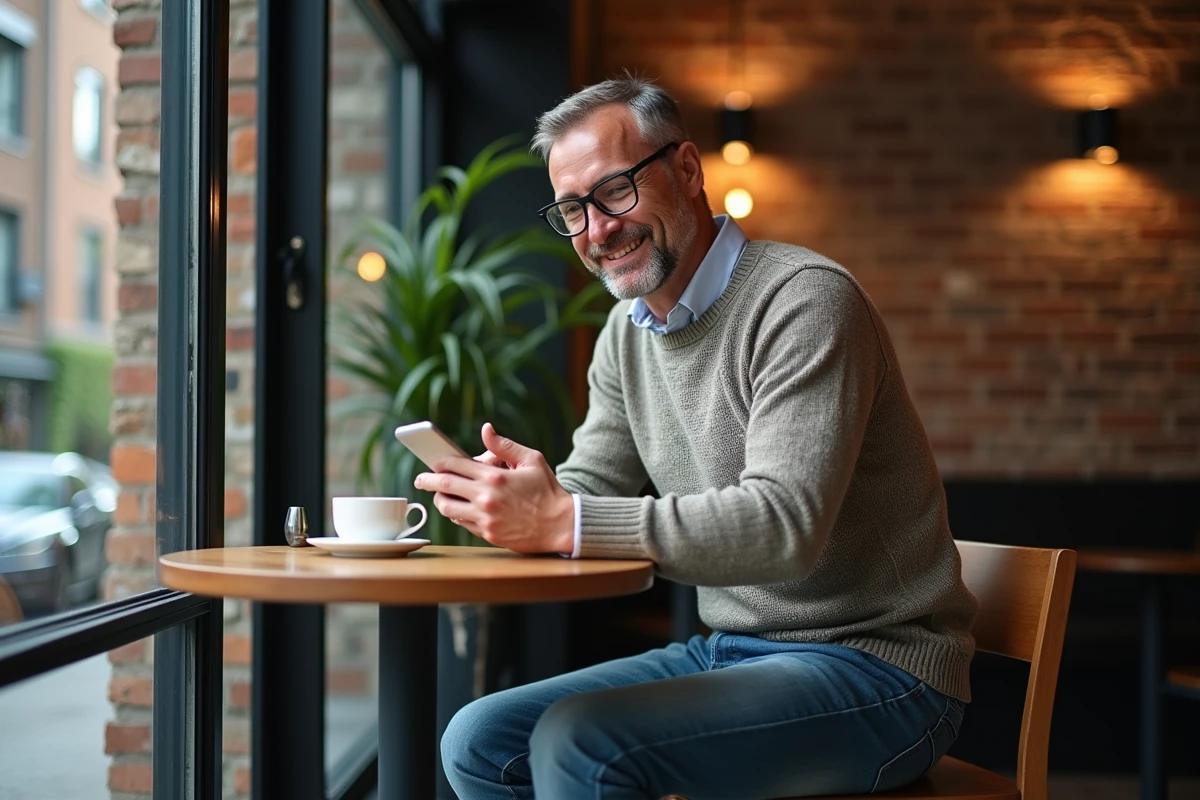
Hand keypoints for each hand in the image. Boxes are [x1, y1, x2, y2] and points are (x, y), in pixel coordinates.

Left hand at [413, 423, 574, 554]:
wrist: (560, 525)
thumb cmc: (547, 491)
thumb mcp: (531, 460)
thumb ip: (505, 445)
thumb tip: (486, 429)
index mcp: (495, 477)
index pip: (455, 466)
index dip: (439, 462)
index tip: (433, 461)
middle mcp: (486, 498)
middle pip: (443, 487)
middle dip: (426, 480)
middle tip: (419, 479)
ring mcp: (485, 518)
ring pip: (448, 508)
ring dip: (439, 500)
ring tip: (438, 495)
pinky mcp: (488, 534)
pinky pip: (461, 523)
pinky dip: (455, 514)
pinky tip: (457, 508)